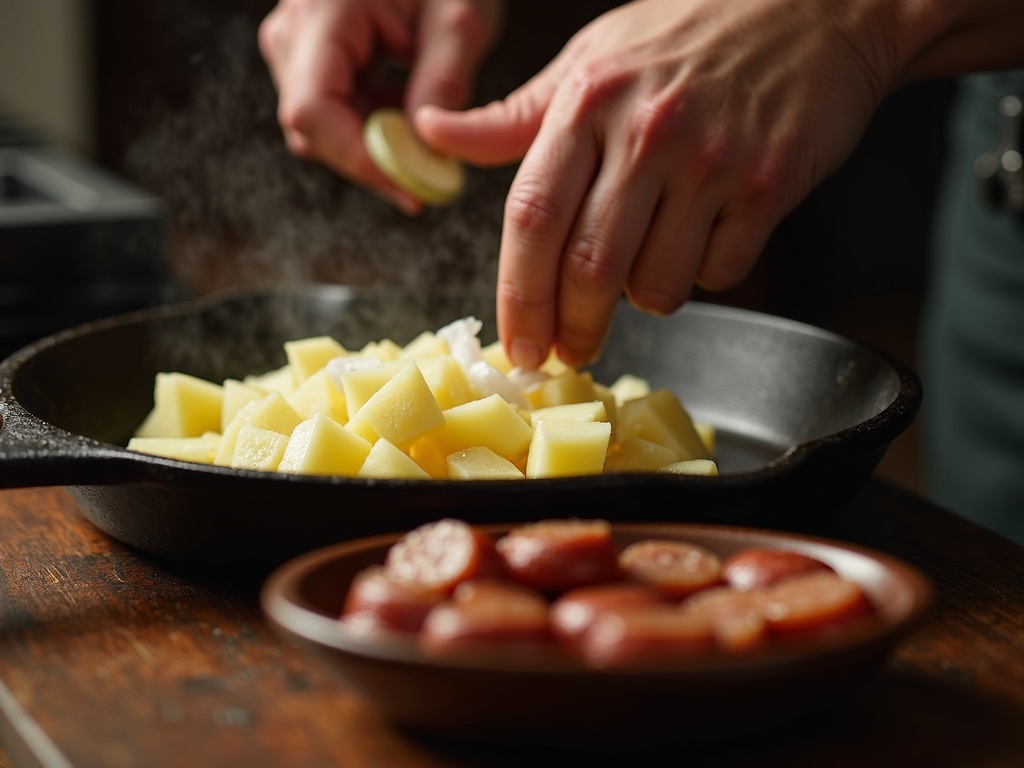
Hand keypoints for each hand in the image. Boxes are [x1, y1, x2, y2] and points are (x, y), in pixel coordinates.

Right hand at [259, 0, 504, 214]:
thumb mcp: (459, 20)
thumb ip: (443, 84)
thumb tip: (428, 154)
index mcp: (321, 11)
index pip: (313, 110)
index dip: (357, 158)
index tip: (409, 185)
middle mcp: (293, 32)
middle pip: (314, 128)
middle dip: (372, 161)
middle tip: (430, 181)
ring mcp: (295, 48)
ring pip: (323, 130)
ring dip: (376, 146)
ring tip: (426, 136)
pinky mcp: (310, 62)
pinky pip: (333, 115)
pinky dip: (374, 129)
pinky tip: (408, 118)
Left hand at [416, 0, 900, 367]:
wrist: (815, 8)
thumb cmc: (687, 34)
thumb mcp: (590, 60)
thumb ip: (513, 116)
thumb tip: (432, 132)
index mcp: (589, 101)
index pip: (532, 219)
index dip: (518, 296)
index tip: (518, 343)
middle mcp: (647, 133)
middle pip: (589, 270)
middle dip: (573, 329)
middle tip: (571, 351)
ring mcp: (712, 161)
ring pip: (657, 284)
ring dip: (642, 301)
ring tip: (644, 273)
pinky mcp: (771, 185)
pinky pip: (721, 273)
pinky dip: (703, 276)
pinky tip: (702, 240)